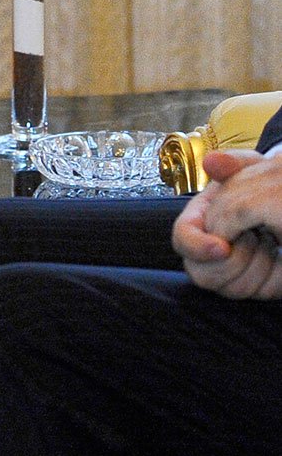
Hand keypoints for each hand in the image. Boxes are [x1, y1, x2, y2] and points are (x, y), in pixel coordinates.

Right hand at [173, 148, 281, 298]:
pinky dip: (272, 279)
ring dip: (256, 266)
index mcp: (199, 220)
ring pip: (228, 289)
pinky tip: (278, 257)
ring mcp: (228, 270)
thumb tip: (211, 161)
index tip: (222, 246)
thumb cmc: (265, 186)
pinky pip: (254, 294)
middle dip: (233, 261)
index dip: (197, 246)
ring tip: (267, 241)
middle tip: (256, 237)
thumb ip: (233, 164)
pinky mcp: (251, 284)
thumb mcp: (253, 170)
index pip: (182, 239)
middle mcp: (207, 249)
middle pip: (200, 273)